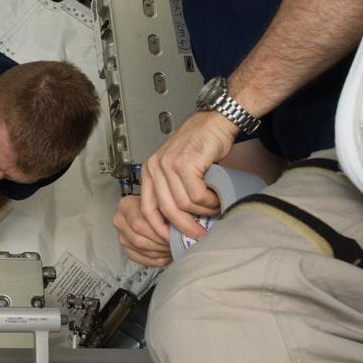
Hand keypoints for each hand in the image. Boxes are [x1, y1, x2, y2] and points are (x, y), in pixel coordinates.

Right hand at [113, 195, 172, 266]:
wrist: (152, 211)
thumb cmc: (158, 207)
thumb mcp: (162, 203)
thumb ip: (167, 213)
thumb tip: (181, 229)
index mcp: (125, 206)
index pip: (138, 223)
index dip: (158, 232)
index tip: (175, 235)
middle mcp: (119, 221)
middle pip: (139, 239)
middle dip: (160, 243)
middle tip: (177, 243)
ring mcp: (121, 237)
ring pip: (141, 250)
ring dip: (160, 252)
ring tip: (174, 247)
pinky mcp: (127, 250)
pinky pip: (142, 259)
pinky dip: (158, 259)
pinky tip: (168, 254)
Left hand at [140, 111, 232, 243]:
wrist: (214, 123)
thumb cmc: (199, 146)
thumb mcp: (176, 169)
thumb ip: (171, 189)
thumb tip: (176, 221)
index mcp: (149, 171)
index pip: (147, 208)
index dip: (159, 228)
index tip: (170, 240)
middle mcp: (155, 167)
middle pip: (166, 210)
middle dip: (184, 227)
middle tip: (199, 235)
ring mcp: (169, 165)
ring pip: (184, 205)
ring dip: (202, 211)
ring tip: (213, 208)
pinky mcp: (185, 164)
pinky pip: (197, 196)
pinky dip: (209, 201)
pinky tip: (215, 196)